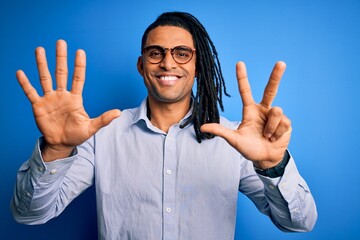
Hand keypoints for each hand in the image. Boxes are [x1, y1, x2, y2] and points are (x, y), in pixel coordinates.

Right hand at [17, 40, 120, 160]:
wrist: (62, 144)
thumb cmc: (77, 135)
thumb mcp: (91, 127)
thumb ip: (103, 119)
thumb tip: (119, 112)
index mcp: (75, 98)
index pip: (78, 78)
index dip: (79, 65)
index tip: (80, 51)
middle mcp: (62, 95)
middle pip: (61, 73)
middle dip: (61, 58)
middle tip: (60, 42)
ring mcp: (49, 99)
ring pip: (45, 78)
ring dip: (42, 64)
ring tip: (39, 49)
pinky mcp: (38, 106)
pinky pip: (30, 92)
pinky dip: (25, 83)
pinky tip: (20, 73)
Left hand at [201, 61, 291, 168]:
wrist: (265, 159)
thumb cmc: (249, 148)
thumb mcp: (234, 140)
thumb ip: (221, 132)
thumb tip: (202, 127)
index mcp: (250, 110)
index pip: (245, 91)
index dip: (242, 77)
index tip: (239, 63)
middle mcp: (263, 109)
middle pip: (270, 89)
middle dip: (276, 76)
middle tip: (281, 63)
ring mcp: (275, 116)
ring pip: (276, 112)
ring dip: (270, 128)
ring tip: (266, 137)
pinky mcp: (286, 122)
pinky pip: (283, 122)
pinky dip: (277, 133)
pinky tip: (274, 138)